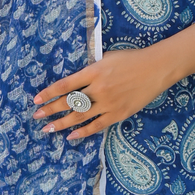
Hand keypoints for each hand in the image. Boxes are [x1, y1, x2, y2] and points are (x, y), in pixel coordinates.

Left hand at [33, 24, 194, 140]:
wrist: (157, 68)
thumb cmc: (131, 59)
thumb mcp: (106, 58)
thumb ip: (89, 70)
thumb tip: (72, 83)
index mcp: (94, 71)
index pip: (65, 85)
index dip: (48, 93)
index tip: (36, 100)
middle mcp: (99, 88)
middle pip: (69, 102)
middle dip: (50, 110)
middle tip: (37, 116)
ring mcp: (109, 103)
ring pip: (80, 116)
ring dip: (62, 123)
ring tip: (48, 129)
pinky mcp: (119, 113)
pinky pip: (97, 125)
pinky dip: (83, 132)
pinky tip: (71, 136)